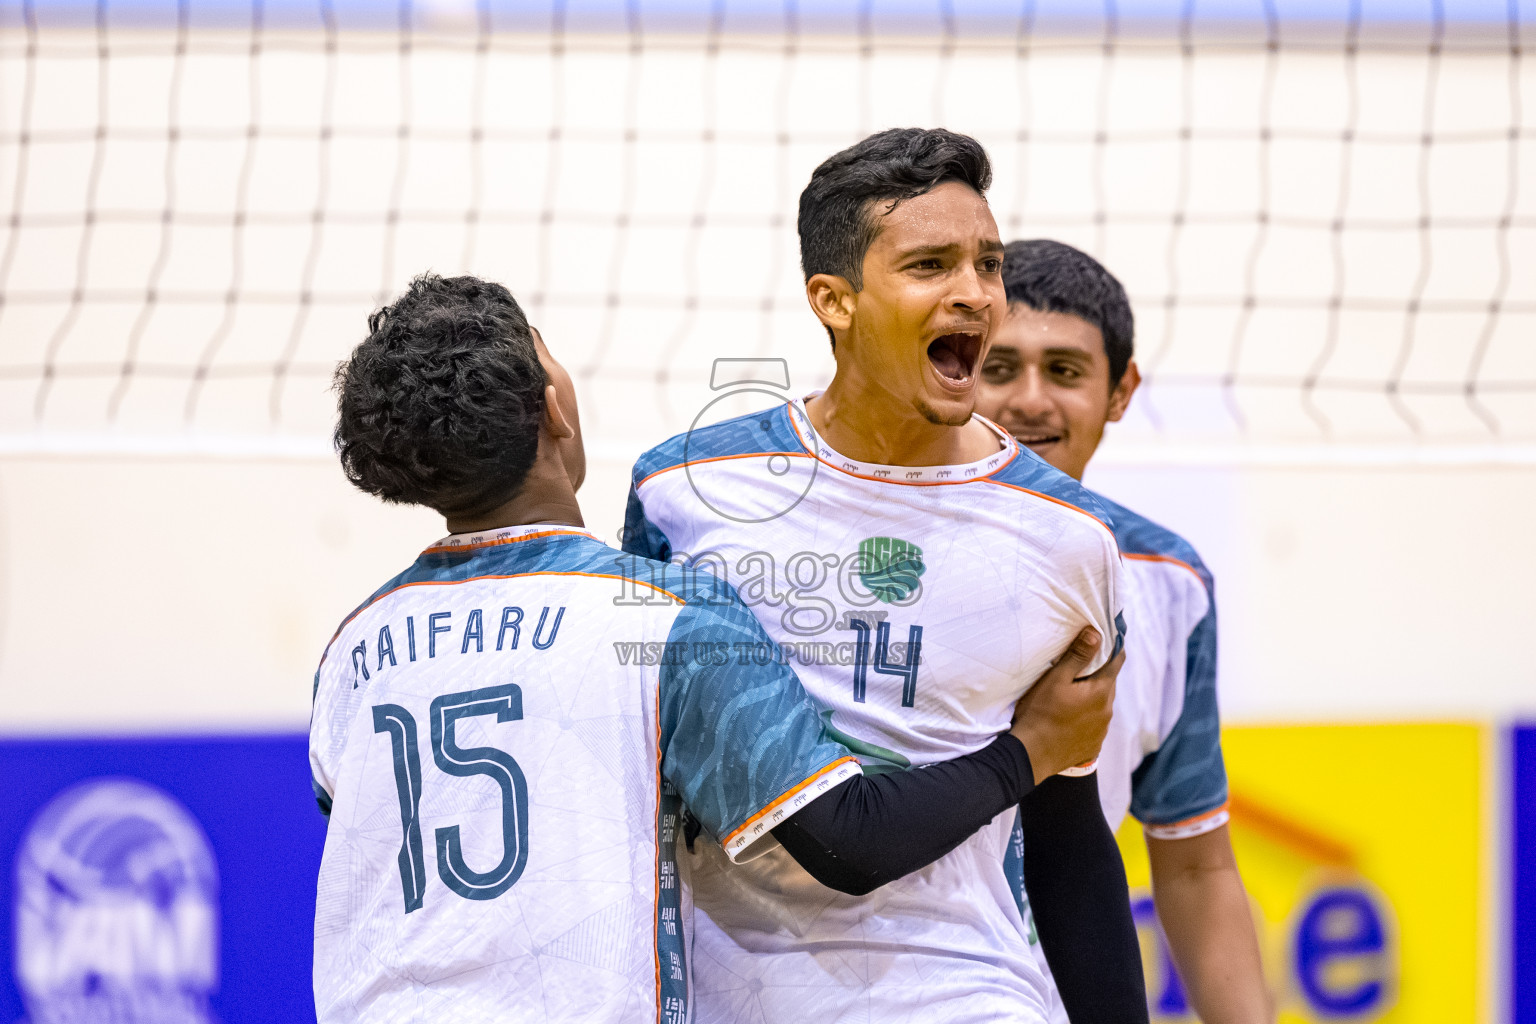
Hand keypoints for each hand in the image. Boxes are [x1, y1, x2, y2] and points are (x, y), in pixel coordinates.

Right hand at [1009, 627, 1123, 784]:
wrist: (1031, 755)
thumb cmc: (1041, 713)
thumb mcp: (1056, 679)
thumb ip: (1078, 656)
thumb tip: (1096, 632)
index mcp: (1102, 691)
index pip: (1117, 660)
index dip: (1112, 646)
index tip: (1105, 637)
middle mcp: (1108, 711)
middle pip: (1108, 683)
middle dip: (1098, 672)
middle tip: (1079, 665)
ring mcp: (1102, 730)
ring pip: (1101, 704)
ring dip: (1092, 696)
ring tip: (1071, 694)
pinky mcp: (1093, 745)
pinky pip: (1094, 724)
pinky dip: (1086, 716)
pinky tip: (1069, 717)